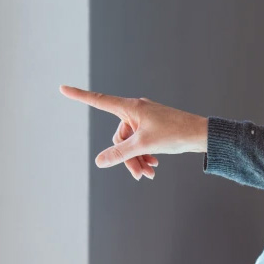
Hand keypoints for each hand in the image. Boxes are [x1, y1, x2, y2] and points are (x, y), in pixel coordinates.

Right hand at [60, 85, 208, 179]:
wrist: (201, 134)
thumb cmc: (175, 134)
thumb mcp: (144, 145)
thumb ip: (120, 153)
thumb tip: (99, 161)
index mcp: (131, 107)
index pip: (99, 101)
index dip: (80, 96)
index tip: (62, 88)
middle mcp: (136, 110)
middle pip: (119, 136)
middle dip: (127, 157)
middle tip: (140, 175)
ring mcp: (145, 119)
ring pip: (131, 143)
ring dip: (137, 160)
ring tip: (149, 175)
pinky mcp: (154, 127)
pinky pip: (141, 142)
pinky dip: (145, 155)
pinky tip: (153, 168)